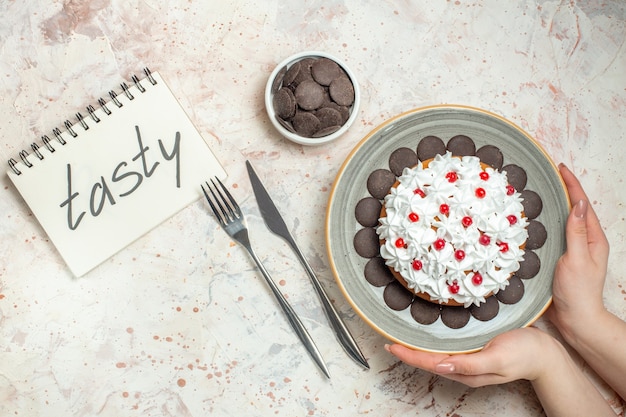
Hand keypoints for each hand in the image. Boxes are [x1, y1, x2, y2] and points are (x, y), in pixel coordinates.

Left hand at [385, 327, 553, 386]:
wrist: (546, 353)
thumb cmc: (525, 354)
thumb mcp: (498, 358)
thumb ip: (470, 364)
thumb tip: (442, 365)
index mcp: (467, 371)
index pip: (430, 363)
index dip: (409, 355)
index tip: (391, 346)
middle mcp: (464, 367)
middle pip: (428, 360)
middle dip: (407, 351)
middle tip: (388, 339)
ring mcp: (468, 360)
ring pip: (436, 355)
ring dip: (417, 347)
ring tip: (400, 337)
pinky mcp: (474, 351)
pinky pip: (447, 348)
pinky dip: (432, 342)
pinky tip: (427, 335)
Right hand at [548, 164, 609, 337]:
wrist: (576, 319)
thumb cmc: (578, 292)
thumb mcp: (577, 259)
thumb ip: (576, 232)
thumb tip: (577, 204)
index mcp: (593, 238)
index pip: (582, 204)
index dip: (572, 184)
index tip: (560, 168)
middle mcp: (585, 241)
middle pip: (575, 208)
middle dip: (565, 188)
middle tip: (550, 173)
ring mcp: (574, 249)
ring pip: (565, 220)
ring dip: (556, 204)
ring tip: (543, 190)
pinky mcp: (563, 258)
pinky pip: (557, 233)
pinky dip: (549, 221)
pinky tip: (538, 220)